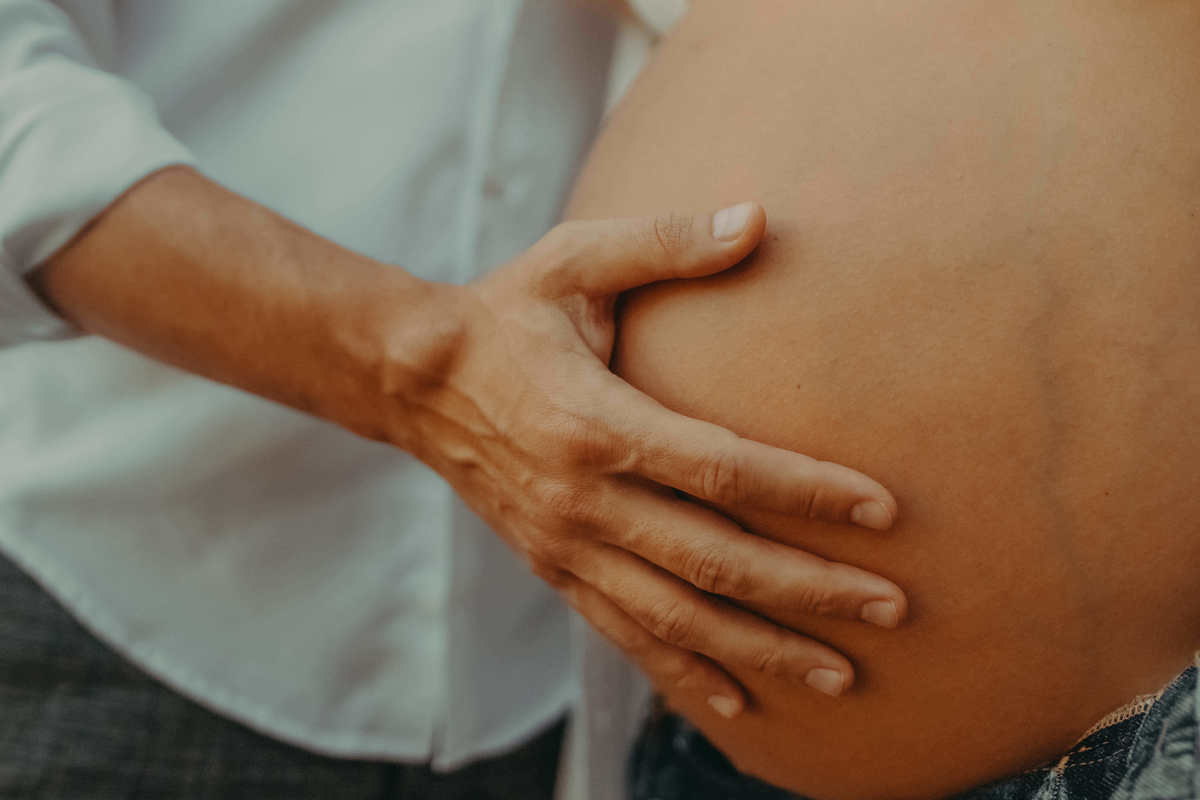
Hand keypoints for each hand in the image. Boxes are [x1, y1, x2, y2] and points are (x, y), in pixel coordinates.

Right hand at [394, 202, 907, 714]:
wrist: (415, 382)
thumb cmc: (507, 314)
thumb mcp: (573, 260)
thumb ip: (664, 241)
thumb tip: (758, 217)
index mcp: (596, 422)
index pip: (722, 468)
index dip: (805, 491)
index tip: (881, 508)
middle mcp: (584, 500)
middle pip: (714, 561)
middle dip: (809, 590)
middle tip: (892, 608)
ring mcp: (567, 546)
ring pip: (677, 616)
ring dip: (763, 648)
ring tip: (842, 674)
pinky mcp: (555, 569)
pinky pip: (625, 634)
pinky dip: (685, 670)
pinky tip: (738, 697)